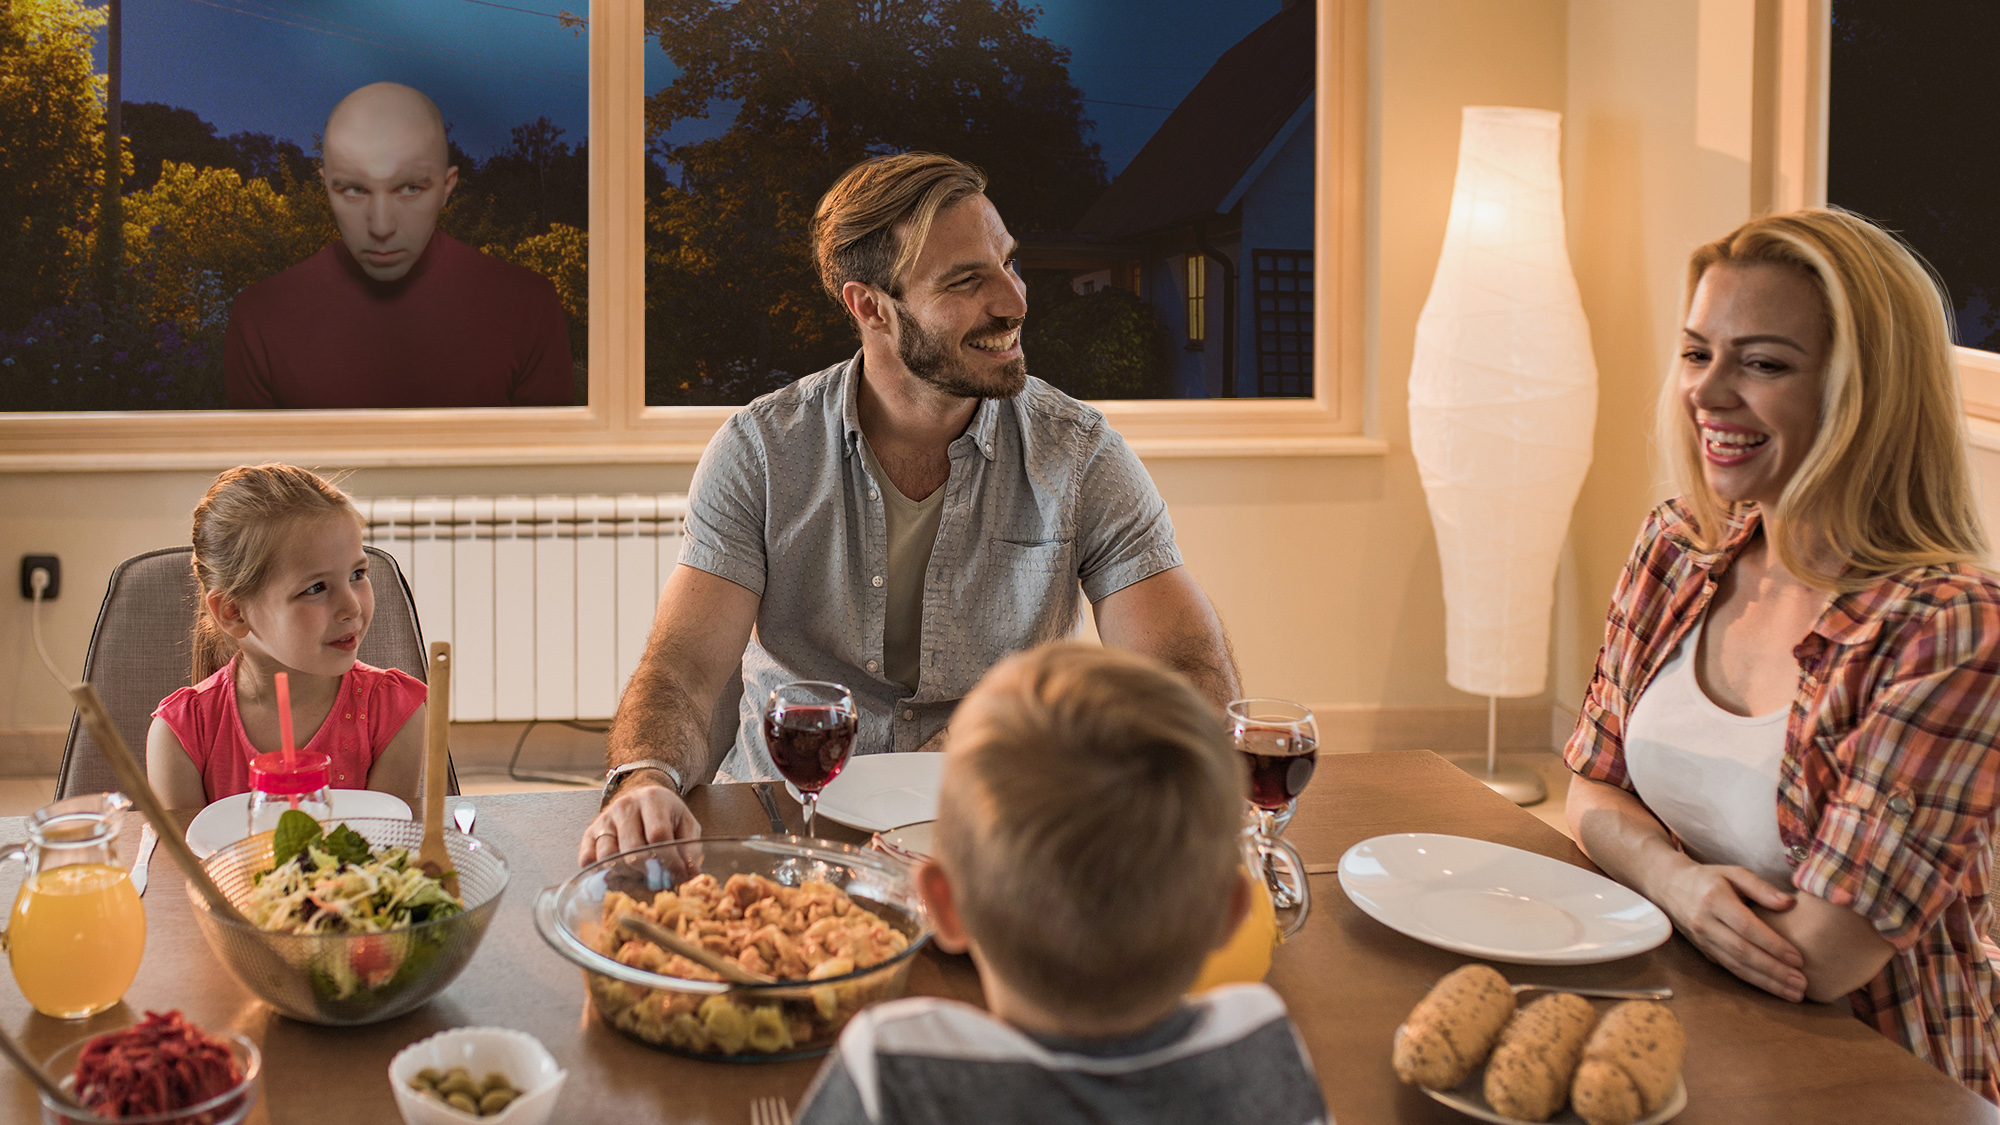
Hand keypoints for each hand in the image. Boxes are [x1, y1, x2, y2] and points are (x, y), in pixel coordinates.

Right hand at [578, 777, 700, 865]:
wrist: (640, 794)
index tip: (678, 876)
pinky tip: (614, 876)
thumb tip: (692, 876)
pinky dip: (598, 872)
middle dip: (648, 870)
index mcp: (652, 799)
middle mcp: (624, 806)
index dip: (669, 860)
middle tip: (658, 880)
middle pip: (632, 848)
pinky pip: (588, 858)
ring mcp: (604, 819)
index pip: (658, 835)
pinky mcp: (590, 832)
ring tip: (638, 877)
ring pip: (608, 856)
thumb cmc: (665, 813)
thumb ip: (690, 847)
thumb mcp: (685, 822)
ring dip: (624, 873)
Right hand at [1659, 862, 1806, 1000]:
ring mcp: (1703, 940)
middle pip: (1742, 952)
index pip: (1746, 927)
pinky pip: (1730, 969)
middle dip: (1774, 971)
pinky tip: (1773, 988)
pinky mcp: (1705, 951)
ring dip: (1767, 982)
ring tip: (1794, 993)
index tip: (1798, 958)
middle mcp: (1705, 923)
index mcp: (1714, 900)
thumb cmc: (1708, 878)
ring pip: (1737, 966)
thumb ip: (1761, 887)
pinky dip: (1753, 981)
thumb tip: (1789, 903)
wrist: (1670, 886)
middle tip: (1801, 983)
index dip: (1772, 944)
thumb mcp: (1733, 873)